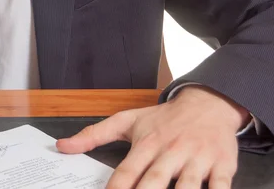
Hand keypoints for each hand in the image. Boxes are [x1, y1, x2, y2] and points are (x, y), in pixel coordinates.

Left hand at [57, 86, 250, 188]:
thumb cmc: (164, 117)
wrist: (208, 103)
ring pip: (187, 186)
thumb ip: (93, 134)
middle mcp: (170, 152)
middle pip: (155, 181)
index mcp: (147, 143)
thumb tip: (62, 146)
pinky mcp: (222, 165)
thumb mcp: (127, 120)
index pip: (127, 171)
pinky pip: (220, 186)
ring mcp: (197, 159)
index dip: (116, 188)